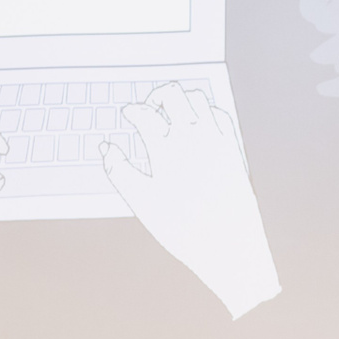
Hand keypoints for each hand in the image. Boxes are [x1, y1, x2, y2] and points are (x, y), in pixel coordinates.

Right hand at [103, 82, 280, 318]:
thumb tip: (105, 145)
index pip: (143, 113)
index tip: (128, 116)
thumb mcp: (141, 201)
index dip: (131, 111)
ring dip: (181, 99)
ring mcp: (216, 139)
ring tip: (171, 113)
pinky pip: (219, 114)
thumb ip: (118, 169)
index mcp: (166, 148)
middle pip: (172, 93)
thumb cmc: (182, 227)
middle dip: (155, 96)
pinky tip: (197, 123)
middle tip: (148, 109)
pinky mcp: (233, 148)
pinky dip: (204, 110)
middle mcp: (193, 137)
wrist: (228, 245)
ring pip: (198, 98)